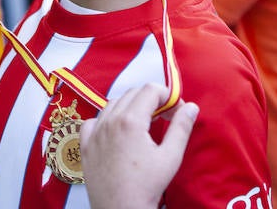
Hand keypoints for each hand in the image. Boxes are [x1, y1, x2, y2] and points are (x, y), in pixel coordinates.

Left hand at [80, 83, 199, 208]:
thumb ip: (181, 127)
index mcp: (130, 121)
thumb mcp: (171, 156)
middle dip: (151, 100)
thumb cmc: (146, 187)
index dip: (167, 96)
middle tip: (163, 117)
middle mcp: (109, 122)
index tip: (175, 110)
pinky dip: (106, 120)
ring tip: (143, 124)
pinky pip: (93, 121)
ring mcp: (94, 133)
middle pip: (132, 93)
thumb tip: (190, 106)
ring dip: (130, 107)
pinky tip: (116, 132)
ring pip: (113, 104)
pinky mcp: (86, 146)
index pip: (150, 90)